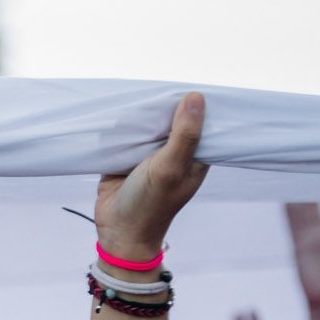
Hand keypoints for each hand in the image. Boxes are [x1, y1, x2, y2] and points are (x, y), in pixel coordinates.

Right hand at [94, 94, 208, 266]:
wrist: (117, 232)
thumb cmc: (150, 204)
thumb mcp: (170, 167)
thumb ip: (184, 134)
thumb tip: (195, 96)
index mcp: (195, 155)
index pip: (202, 122)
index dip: (196, 105)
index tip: (186, 87)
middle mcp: (174, 153)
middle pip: (173, 119)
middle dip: (164, 106)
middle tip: (154, 90)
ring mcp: (149, 155)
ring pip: (149, 125)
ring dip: (141, 116)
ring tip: (134, 98)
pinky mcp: (125, 158)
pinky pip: (126, 136)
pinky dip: (122, 128)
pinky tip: (118, 115)